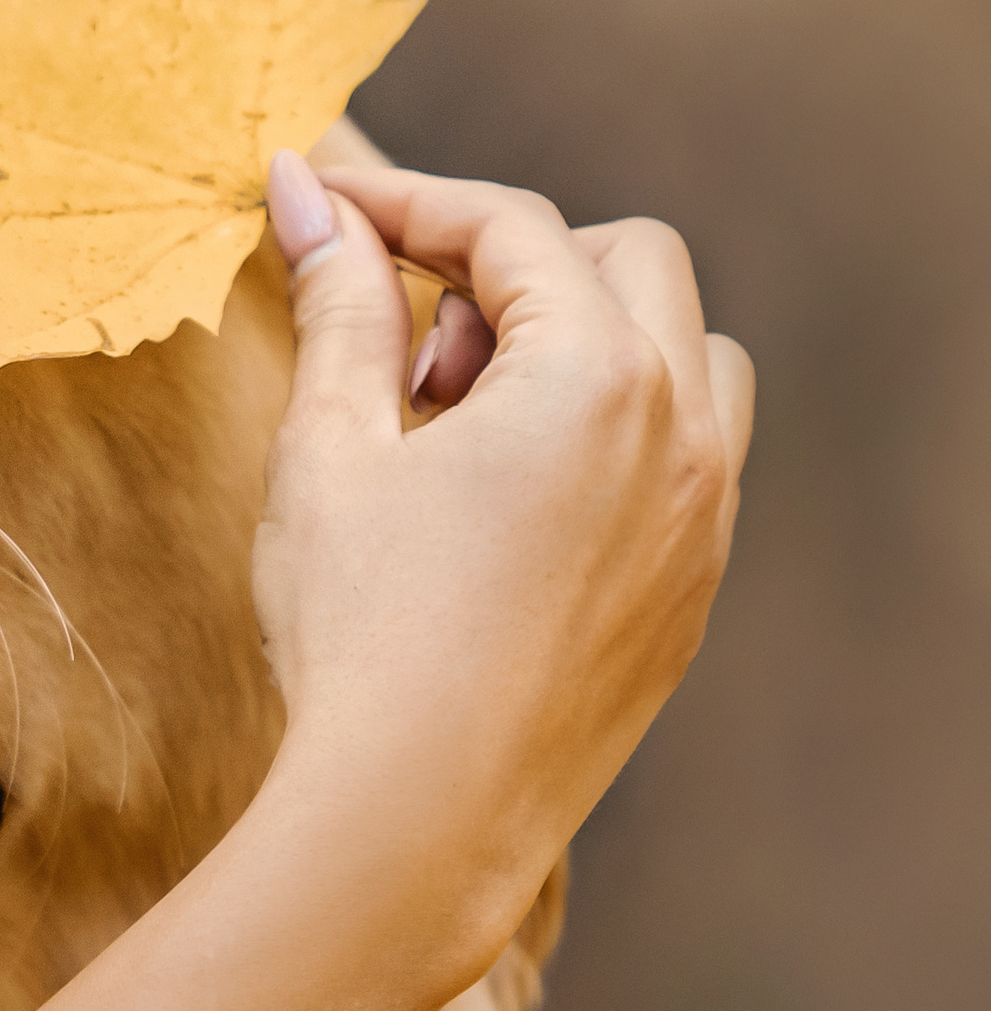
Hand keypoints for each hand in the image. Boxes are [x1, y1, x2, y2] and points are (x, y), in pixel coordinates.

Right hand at [0, 153, 750, 1010]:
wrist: (419, 817)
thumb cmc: (360, 630)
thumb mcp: (330, 448)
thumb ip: (339, 305)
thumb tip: (307, 193)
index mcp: (592, 378)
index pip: (509, 227)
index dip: (405, 201)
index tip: (325, 206)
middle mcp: (680, 431)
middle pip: (624, 259)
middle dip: (510, 266)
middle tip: (405, 344)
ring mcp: (703, 513)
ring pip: (683, 350)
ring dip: (583, 338)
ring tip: (463, 420)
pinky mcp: (695, 584)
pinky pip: (688, 448)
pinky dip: (612, 423)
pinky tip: (503, 496)